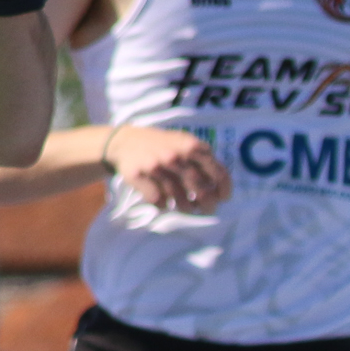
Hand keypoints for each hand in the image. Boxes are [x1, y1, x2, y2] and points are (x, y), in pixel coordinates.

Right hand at [107, 124, 229, 214]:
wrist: (125, 142)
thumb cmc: (163, 145)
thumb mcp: (185, 143)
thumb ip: (203, 158)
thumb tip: (220, 187)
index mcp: (190, 146)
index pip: (217, 173)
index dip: (224, 189)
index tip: (223, 199)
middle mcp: (174, 156)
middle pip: (201, 191)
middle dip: (207, 204)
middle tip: (207, 209)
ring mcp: (155, 166)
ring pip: (180, 200)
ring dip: (186, 207)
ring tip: (185, 206)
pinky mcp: (138, 177)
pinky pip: (158, 201)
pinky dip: (163, 205)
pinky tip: (163, 201)